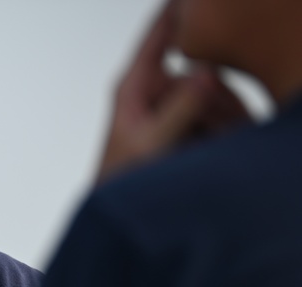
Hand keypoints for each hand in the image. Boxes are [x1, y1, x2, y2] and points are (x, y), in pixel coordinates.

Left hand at [97, 1, 249, 180]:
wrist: (117, 207)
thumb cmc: (123, 178)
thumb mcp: (152, 143)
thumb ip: (179, 110)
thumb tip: (206, 74)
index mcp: (133, 85)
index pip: (158, 37)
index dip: (177, 14)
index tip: (190, 0)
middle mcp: (149, 88)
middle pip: (200, 72)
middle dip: (218, 99)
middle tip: (229, 127)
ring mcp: (165, 104)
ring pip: (210, 95)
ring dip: (222, 118)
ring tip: (217, 146)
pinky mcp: (177, 119)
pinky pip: (208, 113)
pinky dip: (219, 128)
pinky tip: (216, 148)